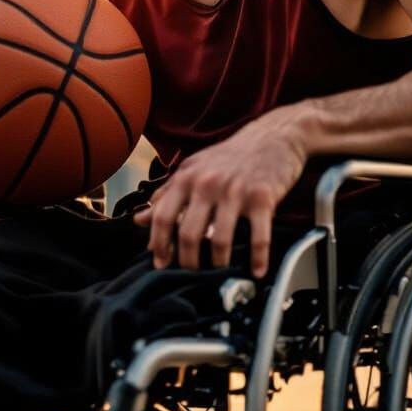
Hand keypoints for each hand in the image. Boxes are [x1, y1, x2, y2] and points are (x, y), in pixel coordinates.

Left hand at [132, 107, 307, 276]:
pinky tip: (256, 271)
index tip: (160, 264)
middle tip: (193, 273)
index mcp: (186, 177)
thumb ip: (166, 194)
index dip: (158, 244)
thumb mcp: (193, 169)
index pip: (162, 216)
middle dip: (188, 261)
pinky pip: (258, 236)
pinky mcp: (262, 198)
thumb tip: (139, 220)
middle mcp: (207, 184)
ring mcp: (235, 191)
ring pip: (219, 239)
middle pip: (188, 233)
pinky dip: (257, 258)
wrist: (272, 137)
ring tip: (220, 269)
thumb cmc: (229, 158)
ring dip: (218, 262)